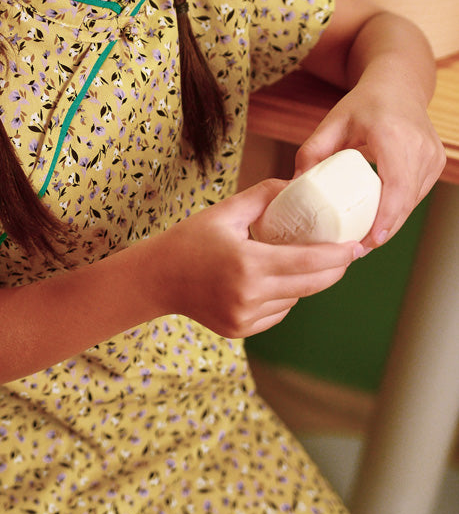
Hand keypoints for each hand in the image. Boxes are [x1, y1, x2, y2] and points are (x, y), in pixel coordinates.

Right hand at [158, 179, 363, 338]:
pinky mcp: (240, 330)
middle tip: (347, 254)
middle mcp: (248, 295)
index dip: (338, 255)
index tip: (356, 246)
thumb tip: (298, 184)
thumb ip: (264, 196)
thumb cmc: (189, 240)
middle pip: (310, 286)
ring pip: (295, 300)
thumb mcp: (225, 211)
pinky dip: (284, 297)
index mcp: (247, 264)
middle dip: (335, 270)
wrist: (156, 279)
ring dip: (306, 282)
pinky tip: (276, 281)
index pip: (307, 262)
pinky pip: (278, 313)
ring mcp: (244, 317)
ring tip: (306, 262)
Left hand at [294, 79, 445, 248]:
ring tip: (363, 240)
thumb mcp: (332, 121)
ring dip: (390, 223)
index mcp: (393, 134)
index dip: (386, 216)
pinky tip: (378, 222)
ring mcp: (432, 156)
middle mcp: (419, 146)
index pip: (396, 183)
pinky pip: (416, 195)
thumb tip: (292, 186)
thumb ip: (311, 151)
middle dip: (383, 230)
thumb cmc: (364, 103)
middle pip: (405, 200)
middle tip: (356, 250)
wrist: (399, 85)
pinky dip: (398, 210)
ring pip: (412, 202)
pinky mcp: (436, 163)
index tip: (371, 241)